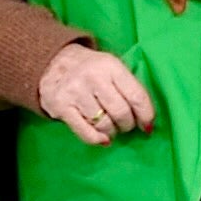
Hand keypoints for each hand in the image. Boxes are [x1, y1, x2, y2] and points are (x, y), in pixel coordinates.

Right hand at [35, 43, 155, 144]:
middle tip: (125, 125)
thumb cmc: (91, 69)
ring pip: (104, 124)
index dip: (146, 115)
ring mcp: (75, 92)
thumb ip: (128, 88)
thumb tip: (146, 120)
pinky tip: (102, 139)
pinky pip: (85, 132)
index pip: (136, 96)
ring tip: (110, 128)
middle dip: (127, 125)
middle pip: (121, 113)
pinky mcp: (61, 106)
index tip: (147, 125)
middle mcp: (93, 77)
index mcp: (110, 66)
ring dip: (112, 132)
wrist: (53, 61)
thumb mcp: (111, 68)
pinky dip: (97, 139)